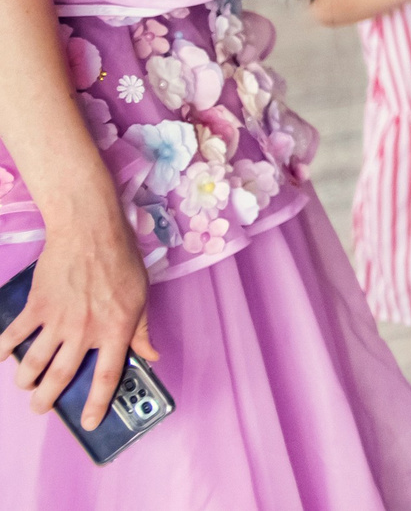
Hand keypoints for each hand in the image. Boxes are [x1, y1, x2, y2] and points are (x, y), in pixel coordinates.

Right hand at [0, 201, 154, 429]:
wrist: (90, 232)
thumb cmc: (120, 260)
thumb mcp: (142, 296)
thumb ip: (143, 330)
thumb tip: (151, 355)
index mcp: (116, 329)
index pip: (108, 375)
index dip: (97, 403)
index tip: (88, 422)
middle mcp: (85, 330)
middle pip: (62, 377)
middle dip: (48, 399)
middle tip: (42, 408)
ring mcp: (58, 320)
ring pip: (34, 363)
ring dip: (26, 380)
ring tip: (26, 386)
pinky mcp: (36, 307)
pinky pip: (14, 335)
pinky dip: (3, 348)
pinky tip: (1, 356)